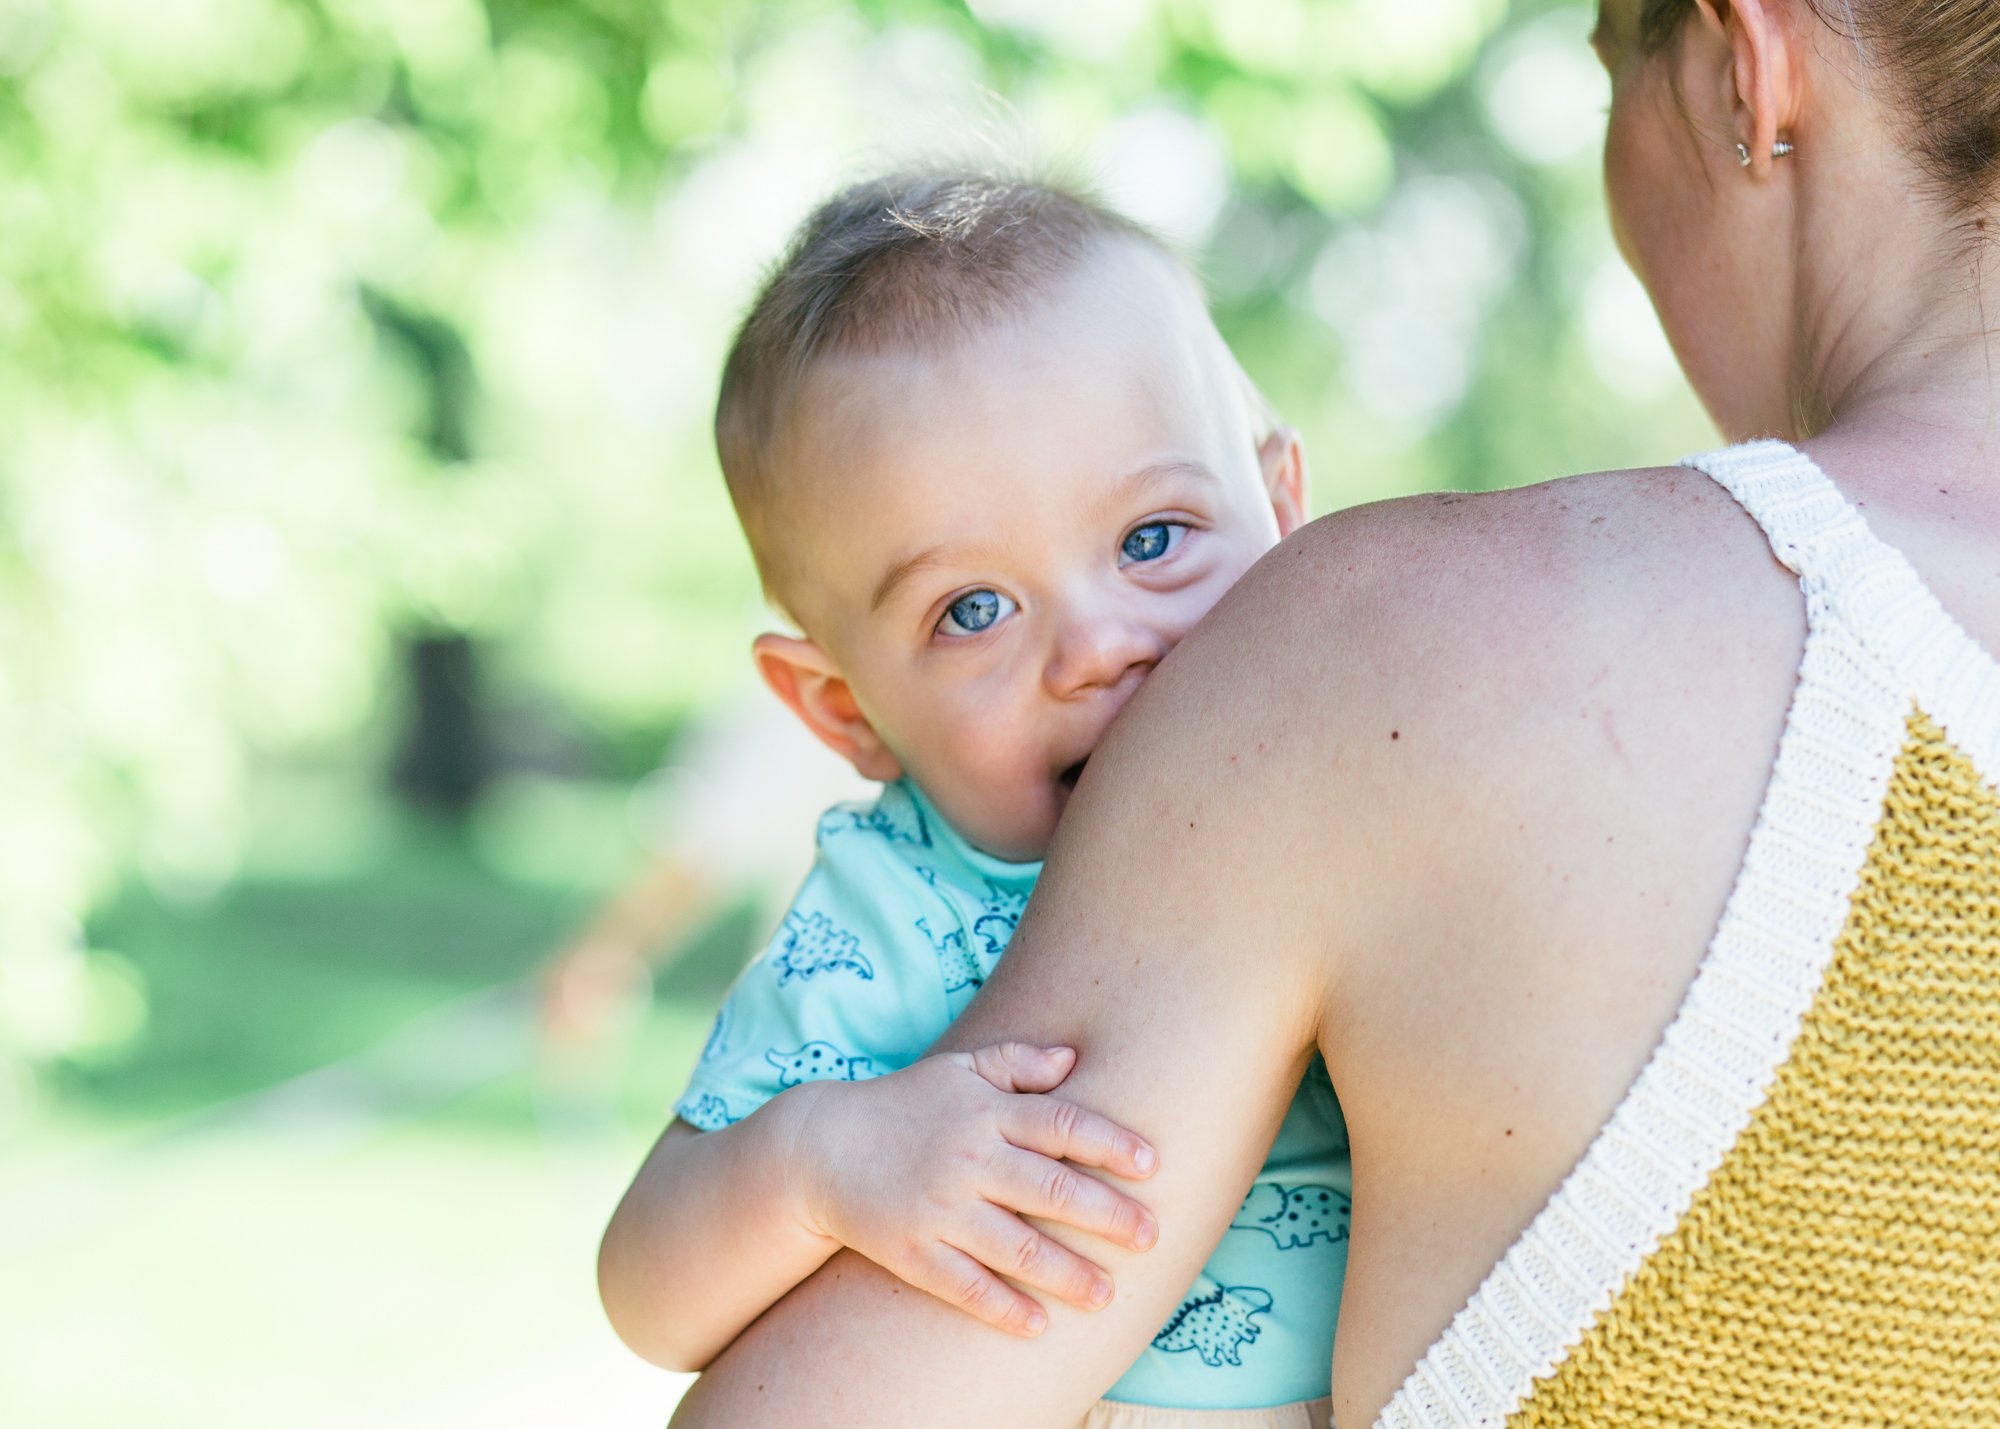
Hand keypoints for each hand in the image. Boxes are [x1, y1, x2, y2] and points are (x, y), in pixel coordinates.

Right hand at [786, 1044, 1158, 1337]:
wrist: (820, 1147)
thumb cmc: (903, 1105)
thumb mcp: (958, 1069)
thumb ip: (1016, 1062)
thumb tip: (1074, 1058)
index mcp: (985, 1111)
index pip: (1061, 1124)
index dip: (1110, 1143)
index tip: (1152, 1164)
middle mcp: (968, 1158)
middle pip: (1050, 1188)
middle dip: (1107, 1215)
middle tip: (1151, 1236)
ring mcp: (939, 1208)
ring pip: (1016, 1245)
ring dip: (1066, 1272)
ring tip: (1106, 1294)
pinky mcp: (912, 1251)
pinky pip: (966, 1285)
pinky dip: (1003, 1307)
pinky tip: (1039, 1325)